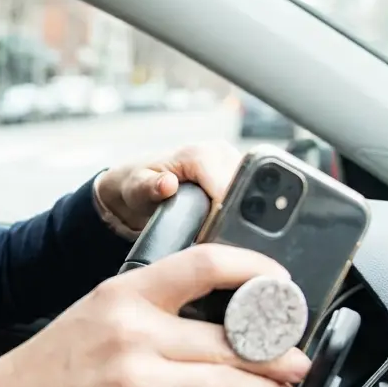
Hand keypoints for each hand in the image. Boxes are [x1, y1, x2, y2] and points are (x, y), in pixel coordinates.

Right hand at [0, 243, 309, 386]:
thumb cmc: (47, 370)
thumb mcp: (94, 314)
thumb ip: (152, 308)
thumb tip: (222, 318)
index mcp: (122, 294)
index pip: (205, 265)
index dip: (255, 271)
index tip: (279, 286)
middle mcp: (132, 335)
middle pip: (232, 339)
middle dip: (278, 352)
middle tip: (298, 358)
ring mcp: (138, 385)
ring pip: (231, 385)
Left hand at [94, 143, 242, 231]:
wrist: (138, 184)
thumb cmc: (137, 185)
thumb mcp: (136, 188)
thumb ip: (150, 187)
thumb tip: (167, 184)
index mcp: (200, 154)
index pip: (227, 187)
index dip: (223, 214)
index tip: (211, 234)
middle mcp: (220, 152)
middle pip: (243, 190)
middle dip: (232, 215)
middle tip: (209, 234)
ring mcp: (231, 162)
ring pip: (251, 192)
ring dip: (238, 213)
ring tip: (213, 228)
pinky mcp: (236, 173)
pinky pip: (249, 193)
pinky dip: (240, 209)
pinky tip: (225, 222)